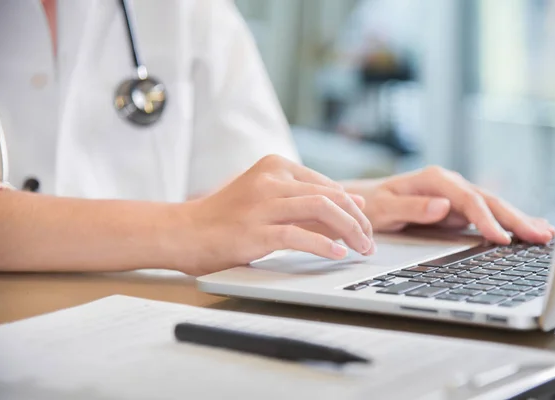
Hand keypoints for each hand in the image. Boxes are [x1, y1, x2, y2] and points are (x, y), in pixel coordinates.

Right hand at [175, 155, 373, 274]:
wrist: (185, 232)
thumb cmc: (226, 218)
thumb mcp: (266, 199)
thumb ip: (303, 199)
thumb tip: (350, 205)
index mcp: (275, 165)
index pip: (327, 185)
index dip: (352, 207)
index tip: (364, 224)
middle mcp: (271, 179)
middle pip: (330, 196)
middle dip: (357, 220)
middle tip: (369, 239)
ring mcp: (263, 203)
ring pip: (322, 209)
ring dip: (350, 230)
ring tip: (362, 247)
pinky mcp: (257, 230)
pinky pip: (301, 236)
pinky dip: (325, 245)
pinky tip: (337, 253)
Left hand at [343, 166, 554, 244]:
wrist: (366, 201)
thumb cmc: (373, 204)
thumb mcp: (386, 207)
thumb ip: (413, 207)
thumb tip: (443, 207)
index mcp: (435, 179)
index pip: (467, 199)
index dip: (486, 219)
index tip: (501, 238)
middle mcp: (450, 184)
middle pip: (489, 201)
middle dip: (515, 218)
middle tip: (541, 236)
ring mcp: (456, 196)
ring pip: (494, 207)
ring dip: (519, 220)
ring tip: (546, 233)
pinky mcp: (458, 209)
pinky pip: (487, 215)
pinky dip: (508, 222)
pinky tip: (528, 229)